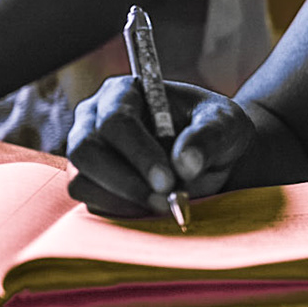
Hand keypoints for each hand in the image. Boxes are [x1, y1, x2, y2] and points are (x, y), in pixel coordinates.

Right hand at [66, 75, 254, 215]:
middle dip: (125, 181)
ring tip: (164, 207)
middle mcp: (95, 120)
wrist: (215, 157)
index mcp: (123, 93)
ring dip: (122, 201)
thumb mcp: (226, 124)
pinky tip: (152, 211)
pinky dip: (121, 213)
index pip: (115, 121)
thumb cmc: (217, 130)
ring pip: (81, 181)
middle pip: (85, 151)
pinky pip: (92, 204)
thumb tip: (184, 163)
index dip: (138, 153)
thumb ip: (208, 136)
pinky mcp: (92, 185)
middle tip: (165, 201)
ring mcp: (89, 154)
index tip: (168, 181)